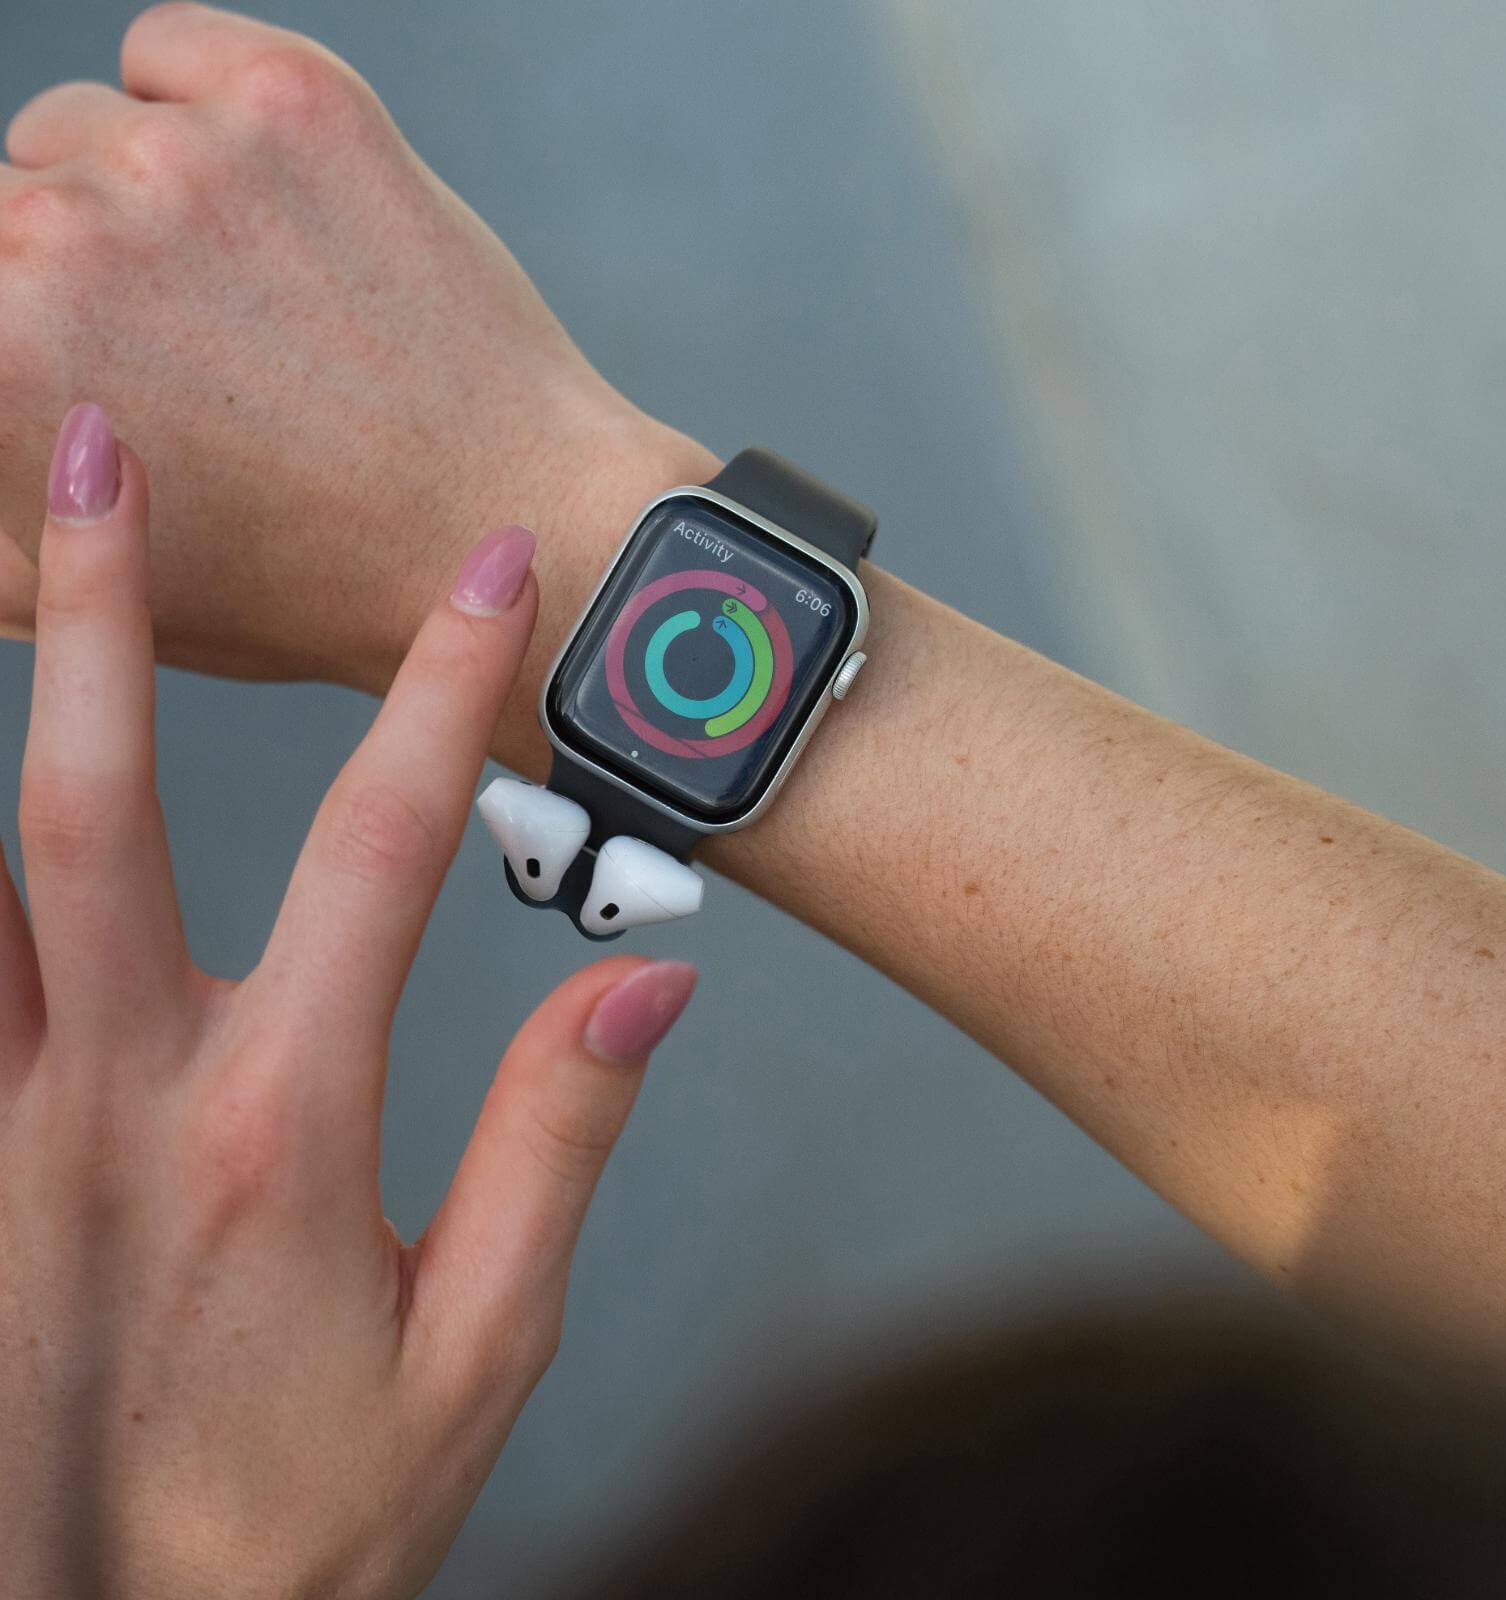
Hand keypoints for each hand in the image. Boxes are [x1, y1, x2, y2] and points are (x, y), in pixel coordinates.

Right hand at [0, 2, 712, 696]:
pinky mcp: (295, 102)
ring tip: (250, 302)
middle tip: (188, 354)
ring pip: (85, 126)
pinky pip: (170, 51)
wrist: (508, 526)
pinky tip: (268, 208)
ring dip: (137, 196)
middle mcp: (64, 232)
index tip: (99, 358)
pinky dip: (197, 107)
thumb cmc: (313, 582)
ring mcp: (189, 156)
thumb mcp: (101, 600)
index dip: (25, 328)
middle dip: (71, 271)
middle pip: (6, 197)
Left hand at [1, 403, 696, 1599]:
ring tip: (4, 570)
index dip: (443, 688)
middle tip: (96, 446)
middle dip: (108, 612)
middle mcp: (114, 1101)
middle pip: (90, 809)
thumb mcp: (477, 1359)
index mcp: (278, 1128)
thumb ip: (555, 1154)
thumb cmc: (301, 1526)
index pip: (380, 852)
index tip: (489, 566)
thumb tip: (651, 988)